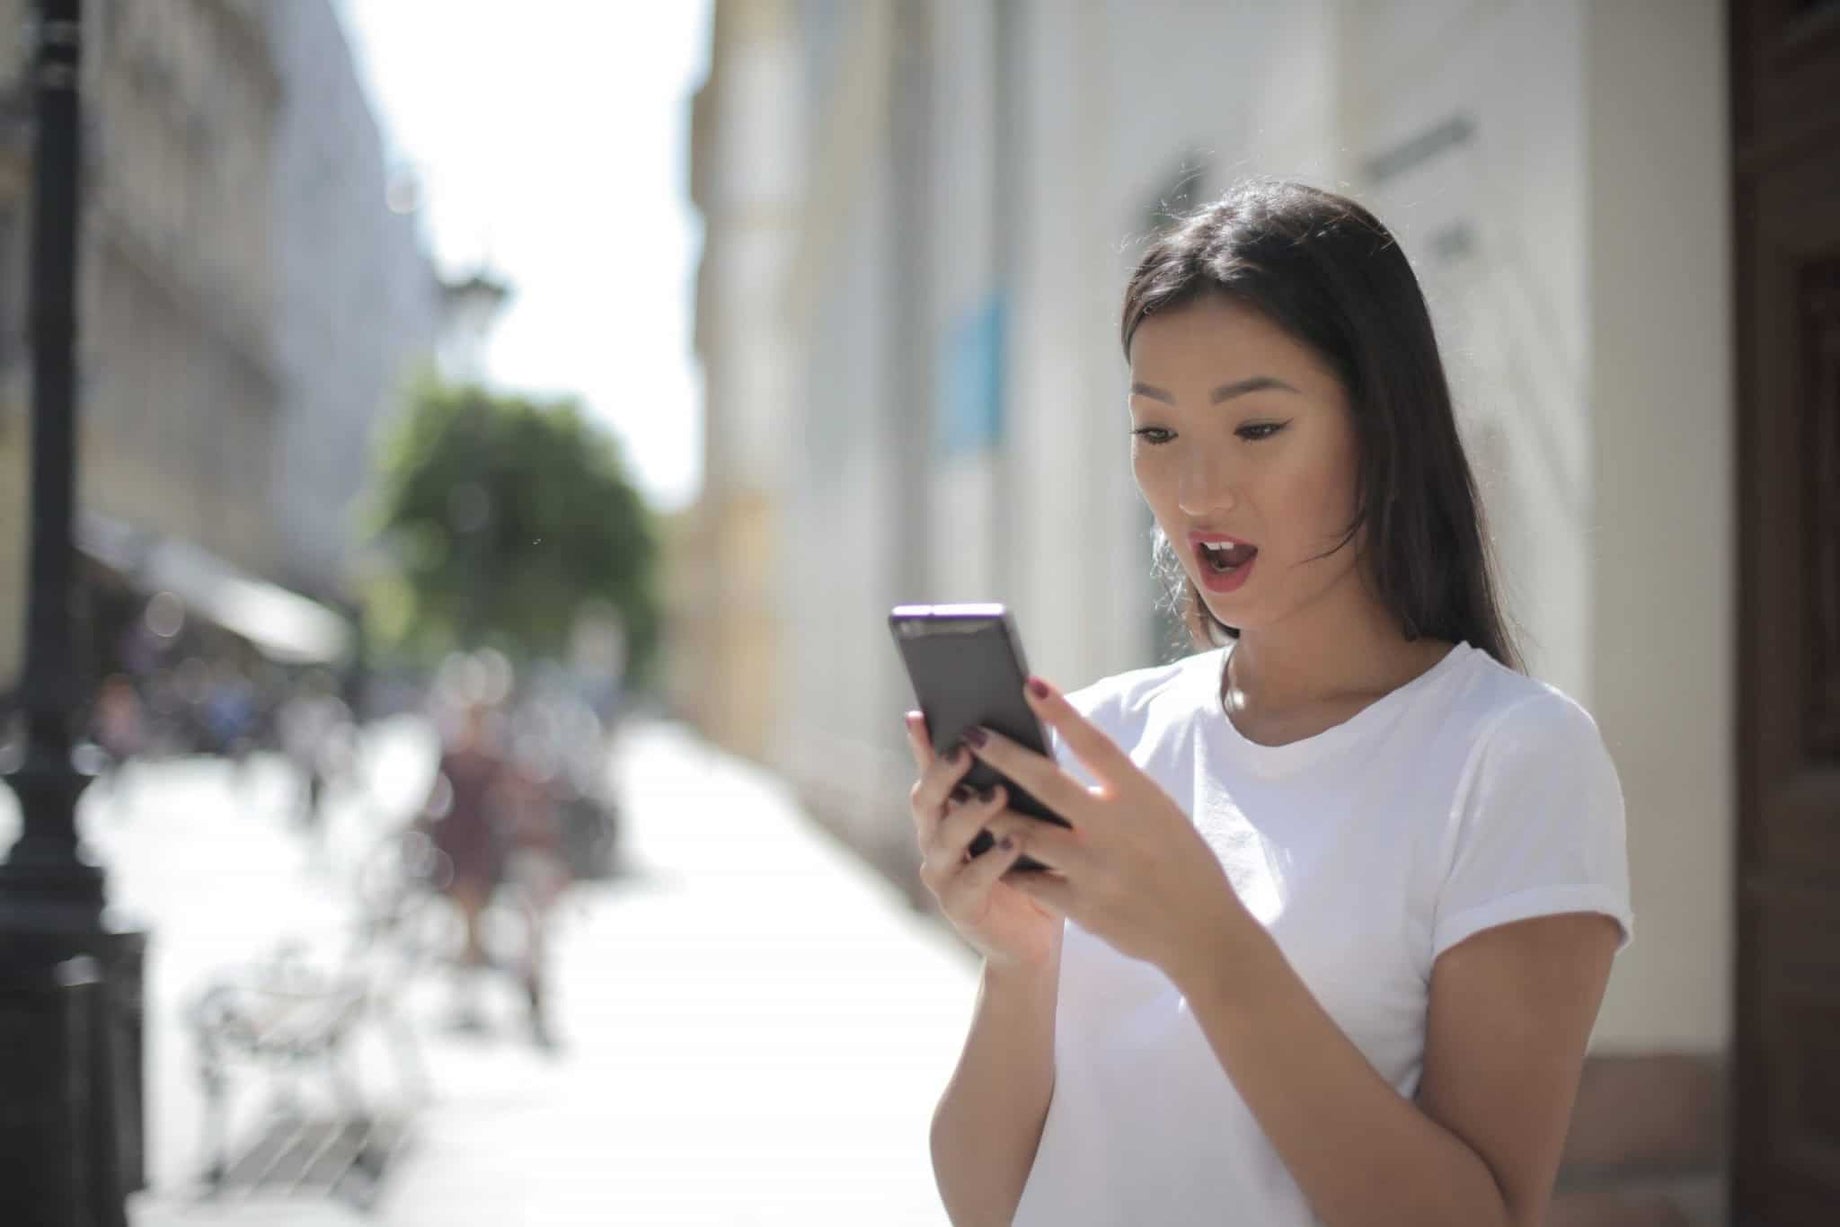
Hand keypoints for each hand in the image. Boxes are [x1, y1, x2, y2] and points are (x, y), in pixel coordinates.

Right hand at [905, 711, 1063, 971]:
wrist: (1032, 939)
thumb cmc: (1032, 870)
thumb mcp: (1026, 821)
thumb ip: (1015, 787)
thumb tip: (1029, 731)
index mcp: (948, 814)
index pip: (931, 772)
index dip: (922, 745)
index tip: (919, 715)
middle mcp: (936, 841)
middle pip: (927, 800)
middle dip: (944, 772)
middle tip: (967, 747)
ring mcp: (943, 876)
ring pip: (945, 838)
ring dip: (970, 813)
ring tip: (999, 793)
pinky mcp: (960, 908)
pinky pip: (970, 880)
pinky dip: (992, 860)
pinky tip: (1013, 843)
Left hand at [962, 676, 1250, 979]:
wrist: (1203, 933)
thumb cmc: (1181, 863)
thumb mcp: (1160, 813)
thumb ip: (1117, 787)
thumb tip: (1069, 751)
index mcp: (1141, 798)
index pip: (1096, 744)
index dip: (1062, 712)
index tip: (1030, 684)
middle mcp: (1115, 828)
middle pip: (1047, 783)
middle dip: (1003, 755)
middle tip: (971, 734)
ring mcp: (1094, 869)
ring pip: (1024, 832)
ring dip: (987, 810)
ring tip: (957, 792)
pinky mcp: (1080, 906)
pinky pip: (1029, 879)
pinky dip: (1004, 861)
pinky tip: (980, 847)